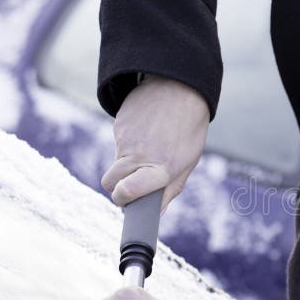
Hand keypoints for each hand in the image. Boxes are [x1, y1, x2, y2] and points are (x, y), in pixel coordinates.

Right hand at [101, 75, 209, 209]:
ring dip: (126, 164)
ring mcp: (125, 139)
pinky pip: (118, 143)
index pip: (127, 192)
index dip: (123, 200)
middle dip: (118, 187)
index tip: (127, 201)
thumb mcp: (188, 161)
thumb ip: (171, 188)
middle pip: (110, 183)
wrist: (180, 87)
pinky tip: (146, 132)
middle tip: (133, 183)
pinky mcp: (118, 125)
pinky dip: (129, 143)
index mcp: (160, 168)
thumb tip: (158, 212)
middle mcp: (139, 155)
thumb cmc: (189, 129)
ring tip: (149, 149)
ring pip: (114, 163)